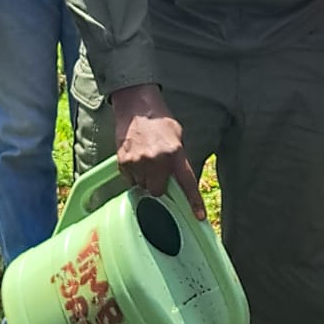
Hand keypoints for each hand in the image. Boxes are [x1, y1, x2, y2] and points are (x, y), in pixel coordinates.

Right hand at [110, 83, 205, 219]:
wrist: (137, 106)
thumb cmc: (159, 120)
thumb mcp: (177, 137)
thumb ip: (179, 159)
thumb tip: (179, 180)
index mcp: (175, 153)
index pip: (187, 182)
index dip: (194, 202)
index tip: (199, 218)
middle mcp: (157, 160)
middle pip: (157, 191)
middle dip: (158, 185)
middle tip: (157, 171)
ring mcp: (139, 162)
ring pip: (142, 187)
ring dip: (144, 179)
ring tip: (145, 161)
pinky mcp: (124, 161)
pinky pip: (129, 180)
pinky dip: (133, 174)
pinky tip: (135, 158)